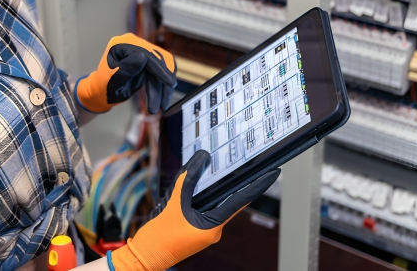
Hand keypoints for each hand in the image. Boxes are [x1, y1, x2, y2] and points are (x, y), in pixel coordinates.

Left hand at [75, 34, 176, 113]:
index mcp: (122, 44)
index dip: (160, 69)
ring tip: (161, 106)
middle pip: (158, 61)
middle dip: (163, 83)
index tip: (171, 83)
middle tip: (164, 102)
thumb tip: (143, 56)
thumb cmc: (103, 87)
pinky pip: (158, 73)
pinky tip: (162, 100)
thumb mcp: (113, 80)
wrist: (99, 93)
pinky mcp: (145, 62)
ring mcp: (140, 52)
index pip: (148, 54)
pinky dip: (161, 87)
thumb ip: (127, 68)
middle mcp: (133, 44)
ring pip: (160, 69)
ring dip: (162, 89)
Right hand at [107, 150, 279, 270]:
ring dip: (211, 191)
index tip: (272, 174)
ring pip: (214, 205)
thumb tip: (201, 159)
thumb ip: (188, 179)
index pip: (240, 201)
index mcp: (213, 226)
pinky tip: (194, 189)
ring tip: (208, 173)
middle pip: (227, 201)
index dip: (257, 185)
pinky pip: (204, 211)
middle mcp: (213, 231)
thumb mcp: (173, 203)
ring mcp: (205, 232)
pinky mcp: (196, 231)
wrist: (144, 257)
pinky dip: (201, 199)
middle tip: (237, 163)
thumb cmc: (158, 238)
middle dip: (228, 183)